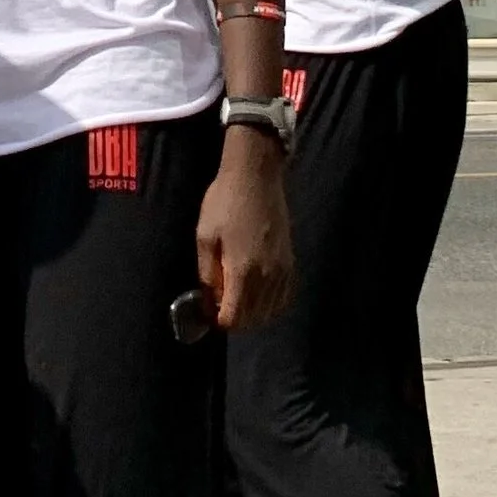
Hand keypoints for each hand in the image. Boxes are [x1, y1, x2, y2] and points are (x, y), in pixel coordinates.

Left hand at [194, 133, 295, 329]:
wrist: (256, 176)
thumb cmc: (224, 202)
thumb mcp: (205, 236)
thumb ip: (207, 274)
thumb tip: (209, 302)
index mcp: (242, 271)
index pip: (234, 318)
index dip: (219, 320)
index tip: (209, 311)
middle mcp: (266, 277)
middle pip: (253, 319)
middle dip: (234, 320)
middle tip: (219, 305)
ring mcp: (282, 270)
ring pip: (270, 312)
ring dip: (252, 314)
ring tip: (236, 300)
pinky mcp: (291, 262)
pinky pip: (284, 298)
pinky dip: (271, 305)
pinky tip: (259, 296)